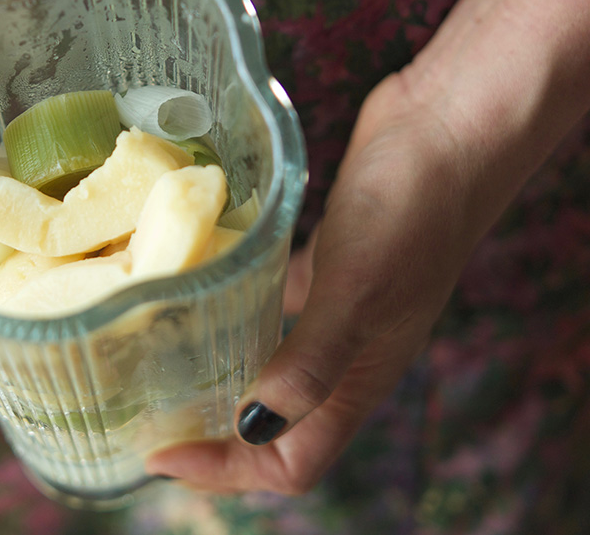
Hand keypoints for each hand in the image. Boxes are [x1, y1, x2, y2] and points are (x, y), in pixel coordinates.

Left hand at [146, 72, 481, 492]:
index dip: (226, 470)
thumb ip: (310, 362)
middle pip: (273, 424)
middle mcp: (344, 355)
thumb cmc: (412, 210)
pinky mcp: (323, 264)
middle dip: (213, 434)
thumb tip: (254, 426)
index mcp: (358, 380)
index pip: (290, 460)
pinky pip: (270, 306)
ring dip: (220, 376)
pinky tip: (196, 292)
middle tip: (148, 417)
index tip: (160, 453)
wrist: (448, 127)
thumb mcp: (359, 291)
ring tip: (158, 364)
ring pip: (268, 364)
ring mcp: (334, 308)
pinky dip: (233, 310)